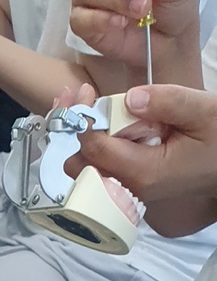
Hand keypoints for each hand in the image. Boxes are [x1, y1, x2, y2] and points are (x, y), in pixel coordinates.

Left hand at [66, 82, 216, 236]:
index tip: (85, 92)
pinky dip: (93, 143)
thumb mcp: (203, 112)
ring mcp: (127, 188)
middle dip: (77, 129)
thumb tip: (131, 98)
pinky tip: (99, 119)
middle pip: (81, 164)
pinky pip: (99, 166)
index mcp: (145, 171)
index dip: (85, 118)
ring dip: (82, 136)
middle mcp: (130, 186)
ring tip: (88, 103)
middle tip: (82, 95)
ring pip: (86, 167)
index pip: (97, 149)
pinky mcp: (129, 182)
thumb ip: (167, 103)